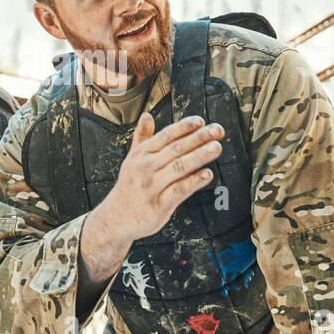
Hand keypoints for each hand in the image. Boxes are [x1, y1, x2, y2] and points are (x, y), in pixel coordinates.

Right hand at [79, 113, 223, 284]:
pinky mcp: (159, 205)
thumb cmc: (130, 185)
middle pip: (176, 149)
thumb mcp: (132, 159)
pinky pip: (179, 190)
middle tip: (217, 130)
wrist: (117, 217)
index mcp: (141, 154)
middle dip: (198, 138)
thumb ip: (142, 137)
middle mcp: (145, 167)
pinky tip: (207, 174)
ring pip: (179, 168)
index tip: (201, 121)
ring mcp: (152, 186)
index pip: (165, 136)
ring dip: (200, 156)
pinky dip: (194, 182)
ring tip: (216, 147)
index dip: (184, 127)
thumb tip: (147, 115)